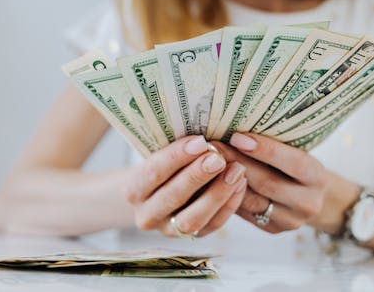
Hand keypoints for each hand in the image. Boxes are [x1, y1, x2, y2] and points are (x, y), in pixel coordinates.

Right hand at [123, 135, 246, 236]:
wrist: (160, 192)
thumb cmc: (165, 164)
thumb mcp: (161, 153)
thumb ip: (177, 148)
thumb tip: (204, 135)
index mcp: (133, 189)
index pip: (153, 172)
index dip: (177, 156)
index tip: (200, 141)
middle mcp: (147, 214)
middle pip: (172, 196)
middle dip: (197, 175)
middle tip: (218, 158)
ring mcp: (169, 230)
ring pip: (192, 219)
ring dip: (217, 193)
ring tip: (236, 170)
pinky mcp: (192, 237)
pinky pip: (212, 225)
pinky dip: (229, 205)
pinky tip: (240, 184)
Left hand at [212, 133, 358, 233]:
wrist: (307, 196)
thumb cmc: (294, 165)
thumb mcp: (294, 152)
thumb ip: (273, 145)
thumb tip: (236, 130)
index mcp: (317, 177)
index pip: (293, 163)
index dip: (265, 150)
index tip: (237, 137)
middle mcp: (307, 203)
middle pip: (268, 183)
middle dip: (237, 163)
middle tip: (213, 147)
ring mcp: (290, 220)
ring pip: (252, 201)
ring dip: (227, 180)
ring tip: (207, 162)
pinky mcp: (272, 229)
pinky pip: (245, 212)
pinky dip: (227, 195)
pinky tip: (212, 180)